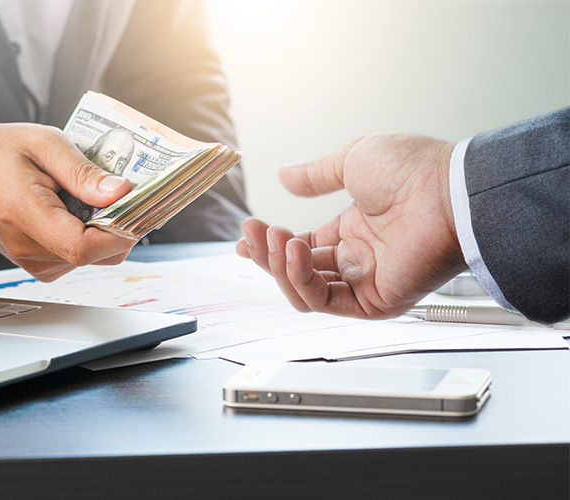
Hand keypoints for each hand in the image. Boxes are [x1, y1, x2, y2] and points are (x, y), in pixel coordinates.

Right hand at [0, 123, 135, 281]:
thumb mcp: (42, 143)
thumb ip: (81, 171)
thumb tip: (119, 192)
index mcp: (22, 214)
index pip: (82, 247)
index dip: (118, 232)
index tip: (136, 207)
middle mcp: (25, 247)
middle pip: (94, 255)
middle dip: (119, 227)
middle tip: (125, 194)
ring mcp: (31, 261)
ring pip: (91, 258)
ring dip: (104, 230)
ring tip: (93, 197)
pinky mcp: (38, 264)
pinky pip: (79, 257)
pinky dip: (90, 236)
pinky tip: (80, 210)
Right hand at [236, 134, 467, 318]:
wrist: (448, 189)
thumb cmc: (414, 170)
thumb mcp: (352, 160)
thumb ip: (314, 174)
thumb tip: (283, 174)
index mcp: (353, 231)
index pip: (302, 248)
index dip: (270, 245)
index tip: (245, 236)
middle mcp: (357, 260)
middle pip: (296, 271)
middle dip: (267, 253)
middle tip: (253, 232)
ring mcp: (364, 282)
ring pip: (304, 291)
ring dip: (279, 266)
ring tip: (276, 238)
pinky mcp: (374, 302)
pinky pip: (325, 302)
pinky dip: (301, 280)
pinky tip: (294, 252)